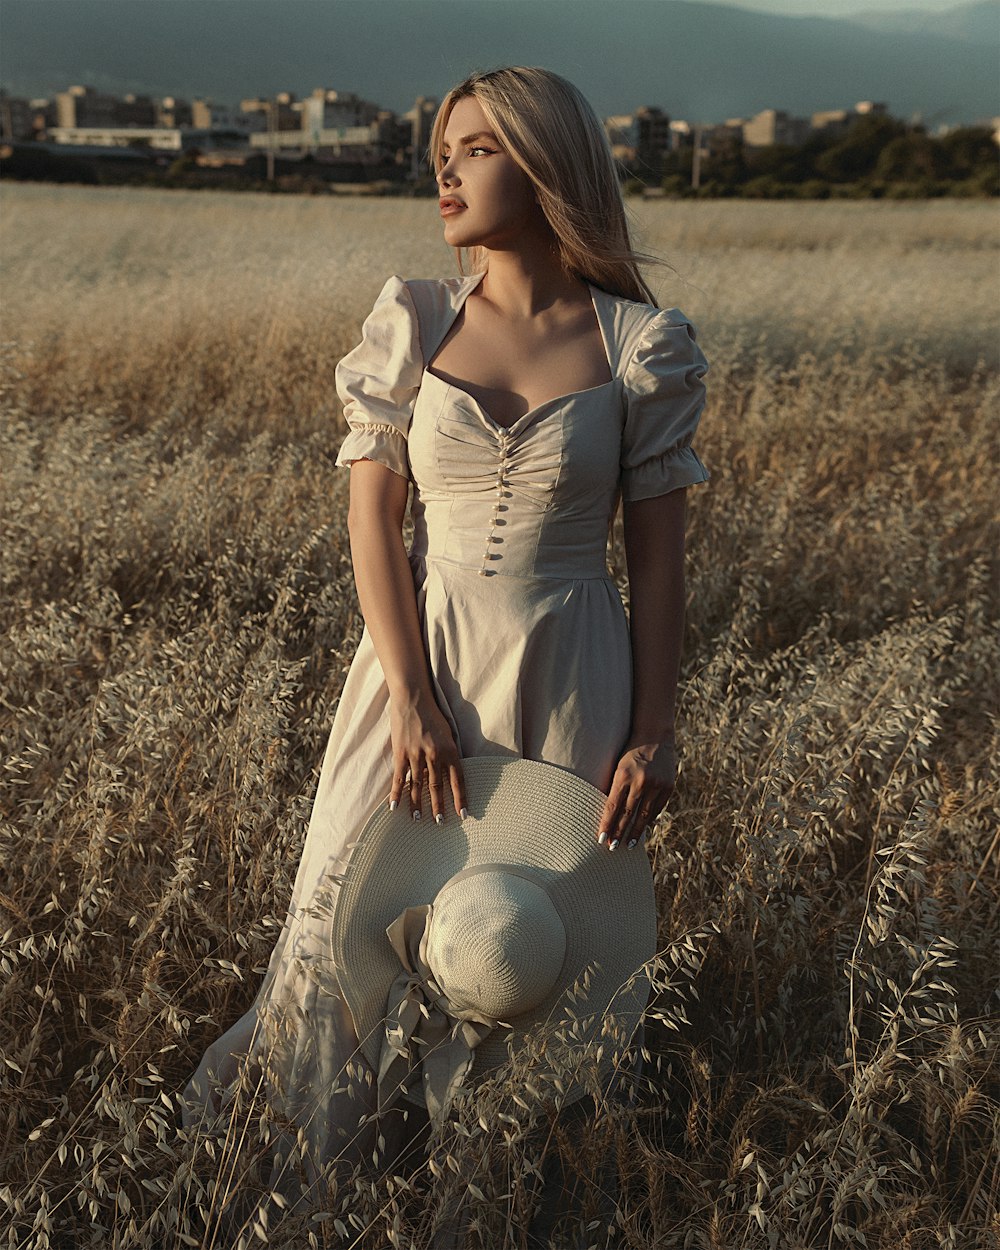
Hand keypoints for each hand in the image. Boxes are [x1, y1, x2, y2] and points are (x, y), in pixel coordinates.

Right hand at [389, 693, 466, 823]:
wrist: (413, 698)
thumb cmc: (433, 714)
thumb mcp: (448, 732)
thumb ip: (450, 751)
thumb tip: (452, 769)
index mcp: (450, 750)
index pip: (458, 780)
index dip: (460, 798)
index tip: (463, 814)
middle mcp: (435, 755)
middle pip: (437, 787)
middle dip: (439, 806)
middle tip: (440, 822)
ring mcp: (417, 755)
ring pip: (418, 786)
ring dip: (418, 804)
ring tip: (418, 819)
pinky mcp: (401, 753)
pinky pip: (400, 778)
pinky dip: (397, 794)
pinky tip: (395, 807)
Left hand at [598, 737, 676, 851]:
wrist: (655, 737)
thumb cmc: (629, 752)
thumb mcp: (617, 766)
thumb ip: (614, 787)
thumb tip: (607, 815)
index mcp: (623, 775)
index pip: (612, 806)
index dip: (607, 824)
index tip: (601, 839)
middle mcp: (641, 781)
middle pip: (628, 814)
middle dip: (619, 832)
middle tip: (612, 848)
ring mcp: (656, 785)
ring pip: (644, 815)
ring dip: (635, 832)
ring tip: (628, 845)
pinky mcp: (668, 787)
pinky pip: (657, 809)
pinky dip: (648, 820)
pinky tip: (642, 829)